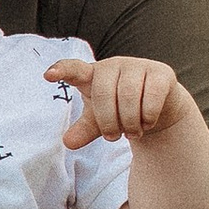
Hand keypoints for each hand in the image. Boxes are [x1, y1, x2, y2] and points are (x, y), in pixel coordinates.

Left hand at [47, 53, 192, 145]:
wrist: (157, 108)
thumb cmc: (120, 110)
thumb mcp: (99, 122)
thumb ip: (84, 130)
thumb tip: (68, 142)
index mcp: (92, 74)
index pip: (74, 69)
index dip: (62, 71)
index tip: (48, 75)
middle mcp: (113, 65)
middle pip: (104, 94)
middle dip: (108, 122)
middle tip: (113, 138)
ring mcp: (138, 66)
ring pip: (129, 97)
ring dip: (129, 123)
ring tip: (132, 133)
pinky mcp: (160, 73)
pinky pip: (151, 97)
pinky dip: (147, 117)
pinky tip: (147, 123)